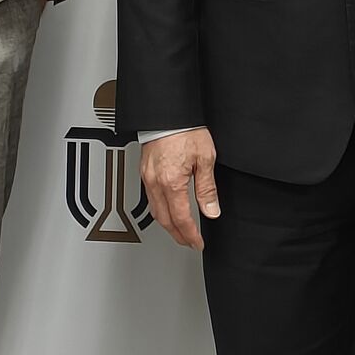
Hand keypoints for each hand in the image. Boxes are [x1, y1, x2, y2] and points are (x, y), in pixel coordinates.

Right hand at [142, 128, 220, 249]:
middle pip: (164, 220)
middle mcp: (155, 182)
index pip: (181, 218)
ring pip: (154, 211)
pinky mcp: (144, 171)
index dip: (191, 235)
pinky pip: (150, 198)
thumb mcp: (205, 158)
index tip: (198, 243)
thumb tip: (211, 210)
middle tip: (189, 242)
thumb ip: (207, 188)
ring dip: (167, 225)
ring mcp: (147, 177)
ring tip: (180, 231)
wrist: (168, 111)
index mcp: (172, 182)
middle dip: (178, 235)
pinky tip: (167, 210)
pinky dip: (160, 210)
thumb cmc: (186, 129)